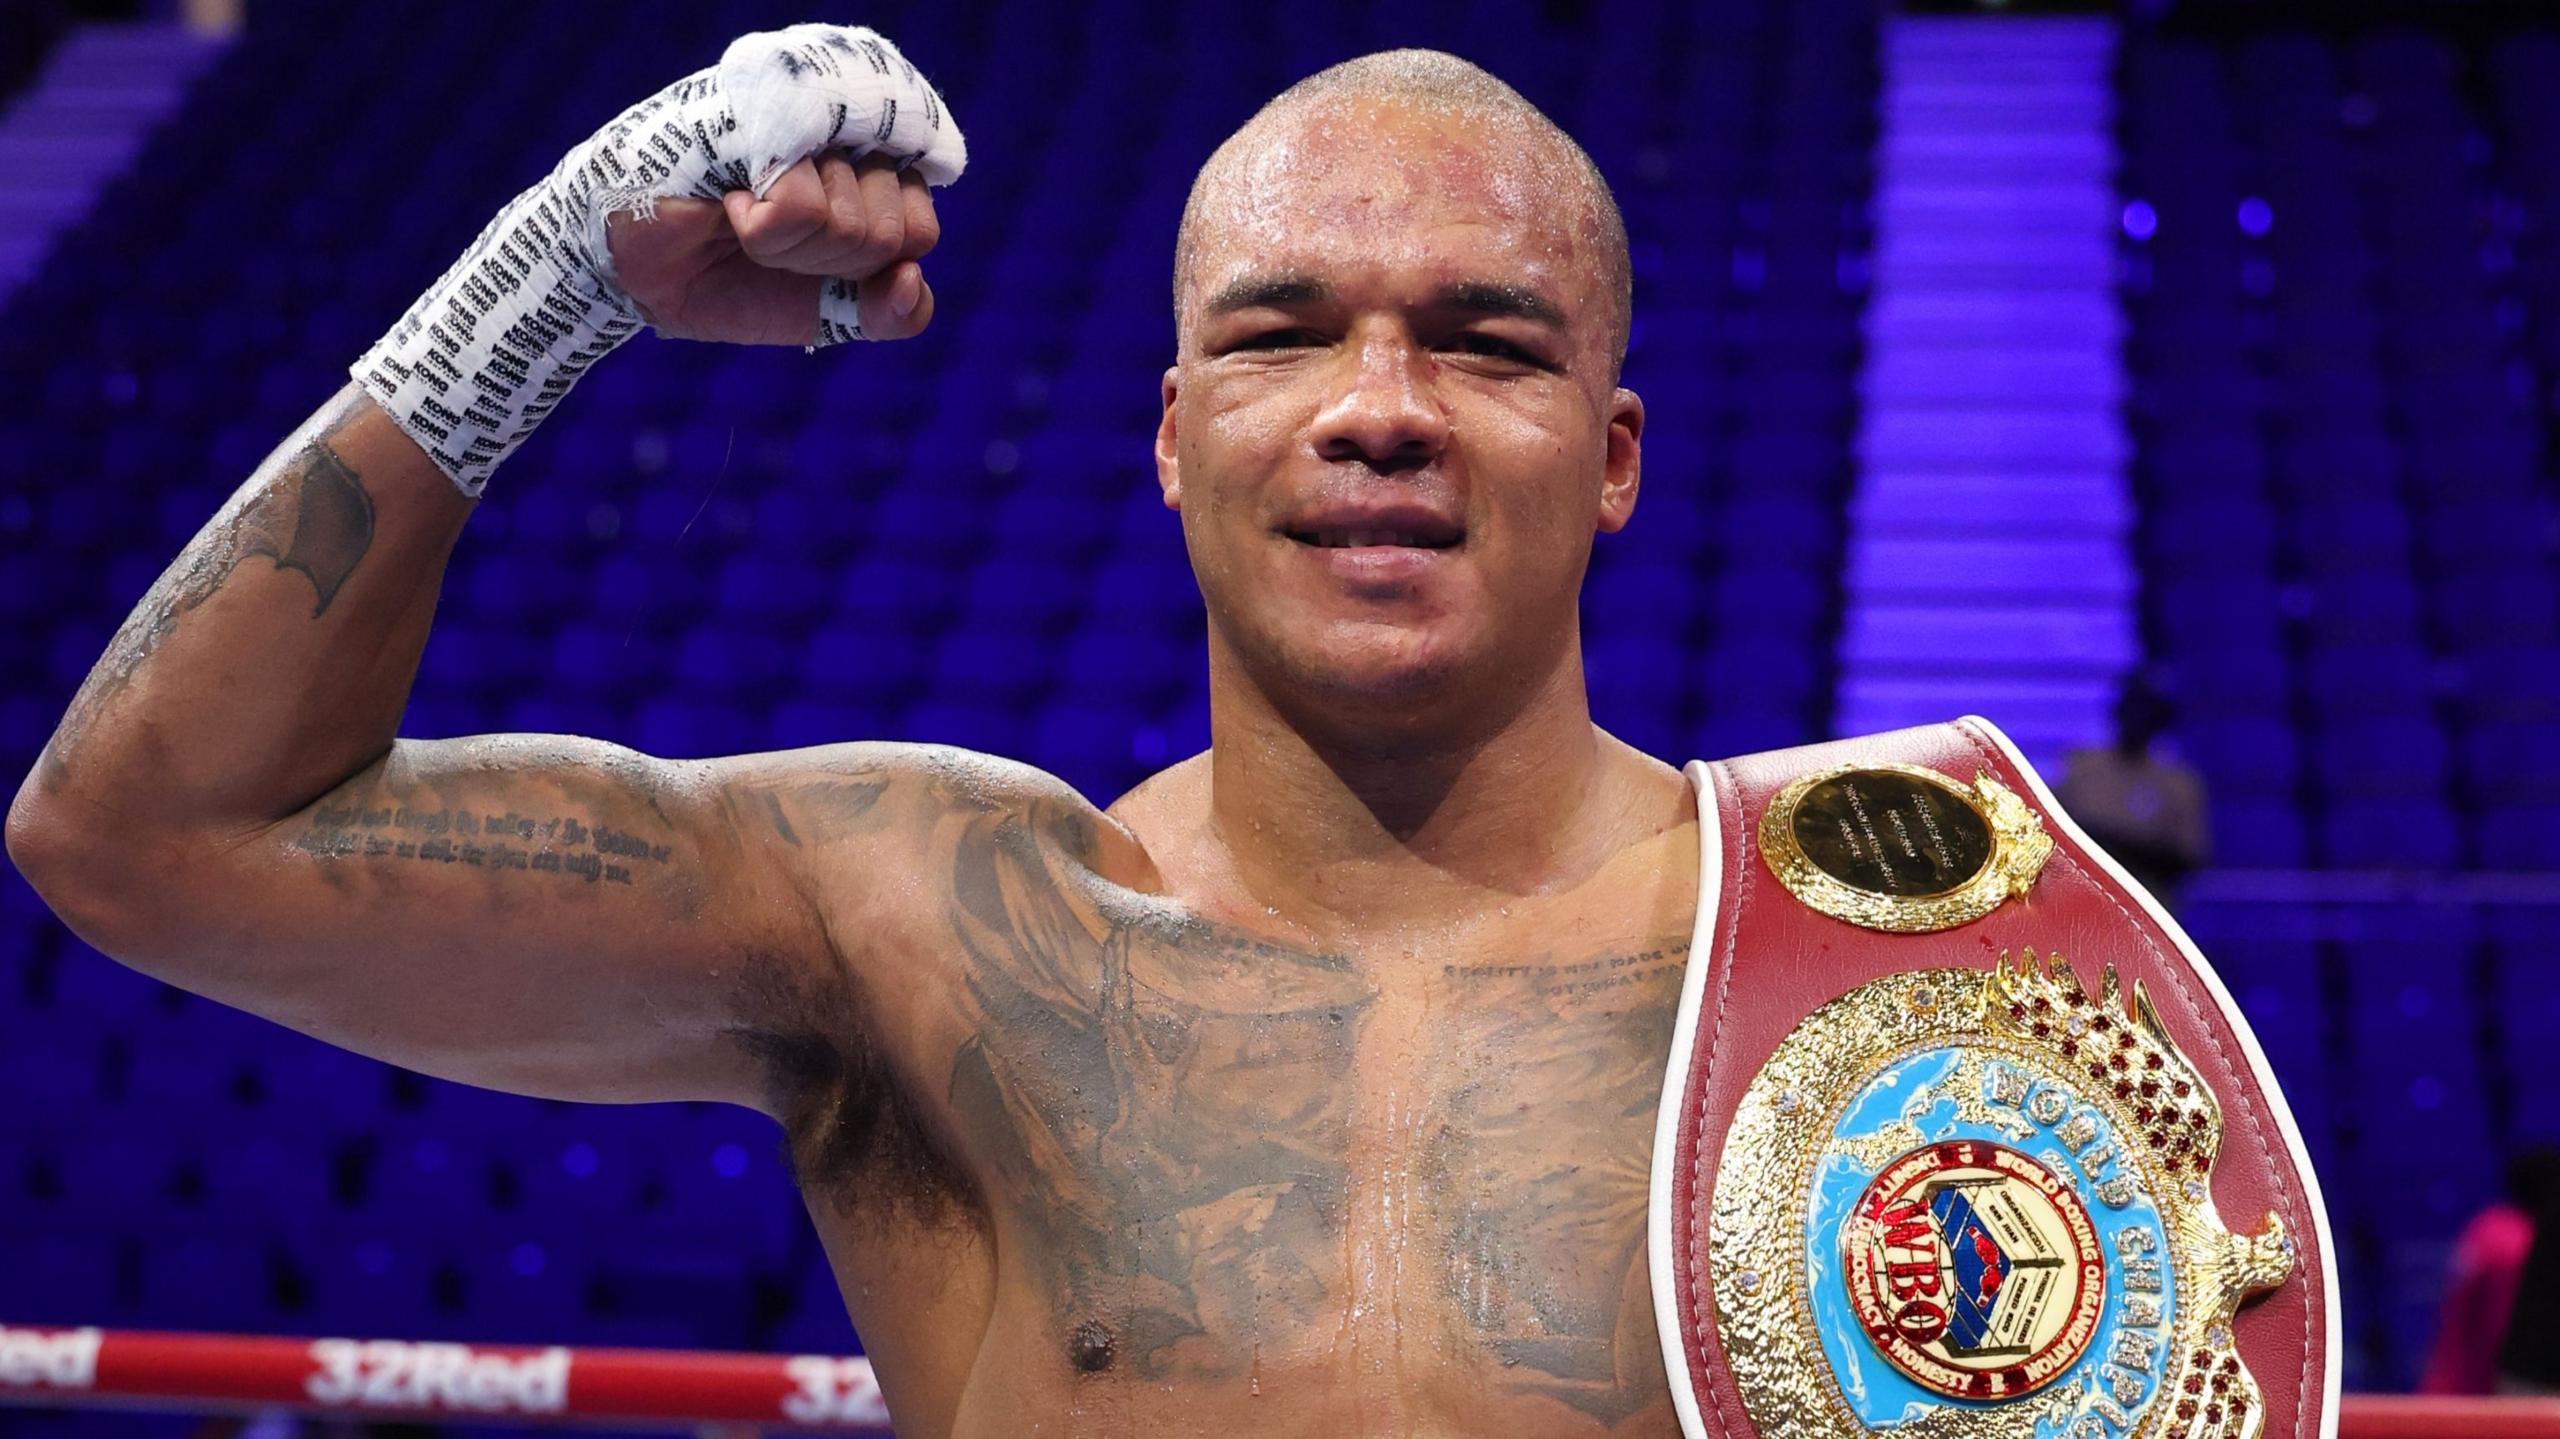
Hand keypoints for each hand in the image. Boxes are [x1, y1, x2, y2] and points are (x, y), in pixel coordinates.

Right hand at [608, 150, 940, 346]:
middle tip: (772, 240)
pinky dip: (763, 230)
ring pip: (851, 223)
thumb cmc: (733, 281)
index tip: (814, 259)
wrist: (640, 272)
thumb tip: (912, 277)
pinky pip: (805, 208)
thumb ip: (890, 315)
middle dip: (825, 264)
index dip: (869, 265)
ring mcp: (808, 122)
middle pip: (892, 231)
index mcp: (873, 176)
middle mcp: (848, 138)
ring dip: (787, 247)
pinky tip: (731, 201)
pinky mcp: (763, 118)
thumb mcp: (829, 314)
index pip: (921, 229)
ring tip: (744, 216)